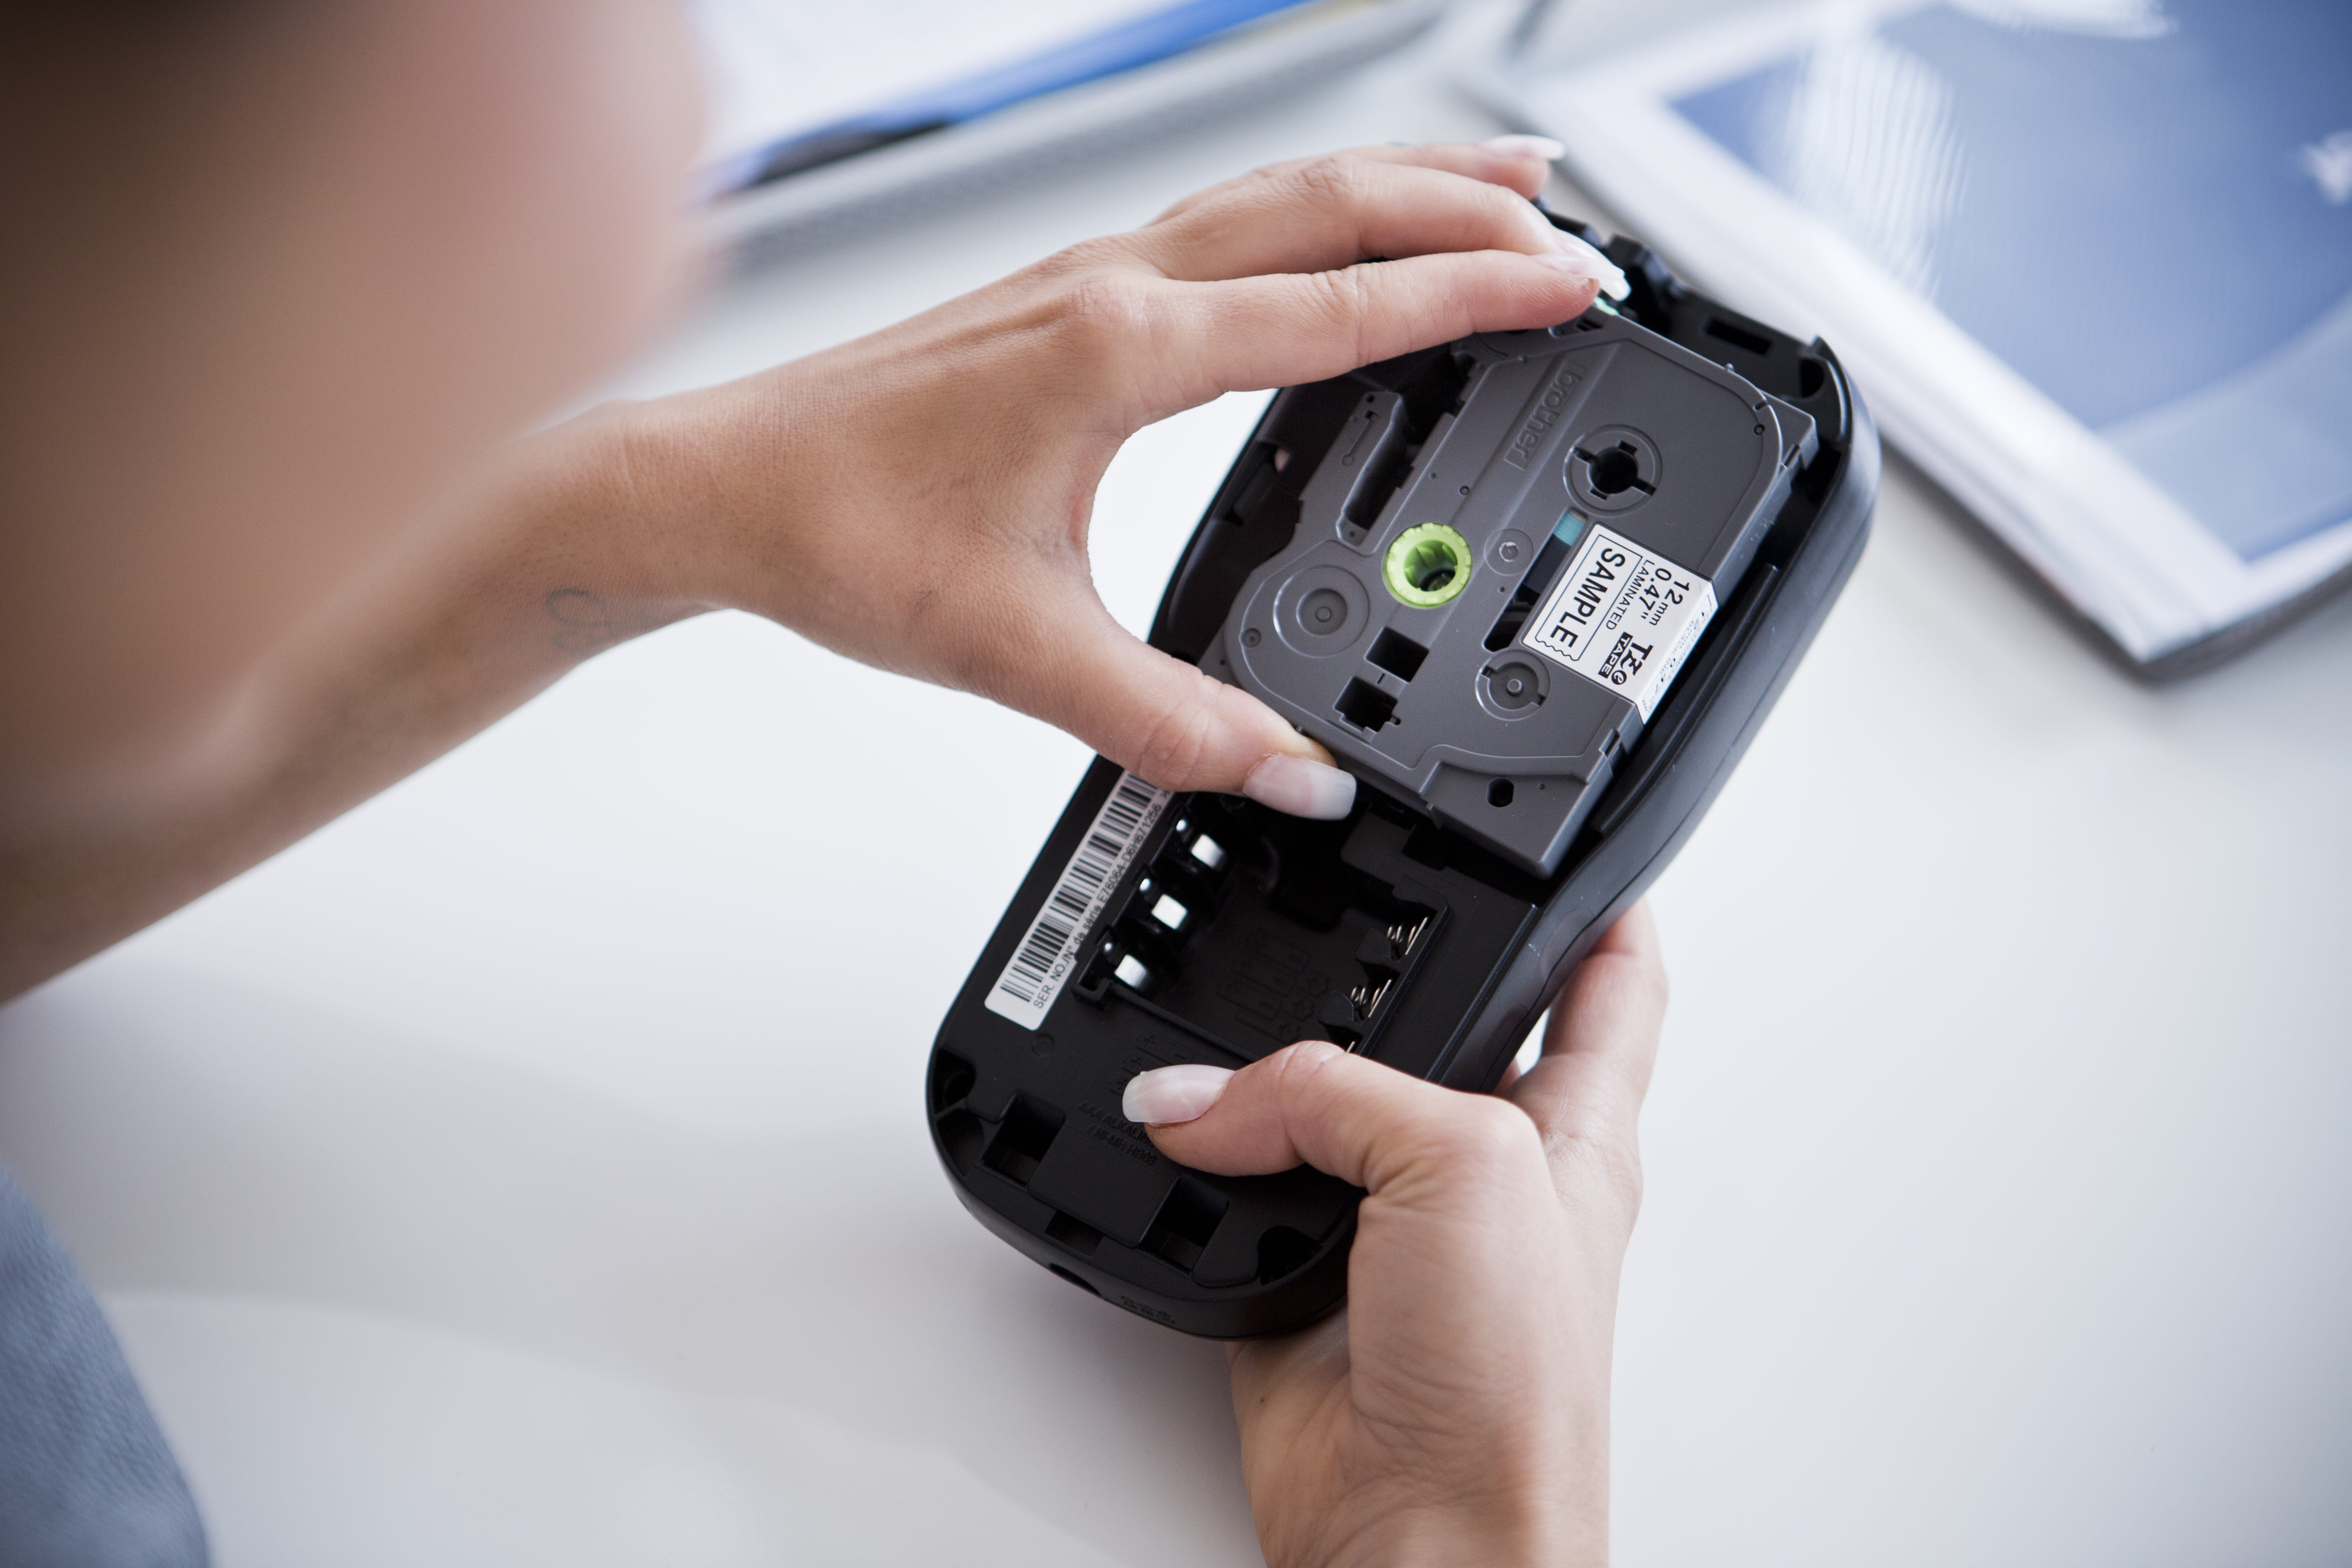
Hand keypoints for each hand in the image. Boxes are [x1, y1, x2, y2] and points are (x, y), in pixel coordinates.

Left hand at [613, 140, 1622, 814]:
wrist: (712, 490)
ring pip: (1266, 191)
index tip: (1571, 290)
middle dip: (1457, 195)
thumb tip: (1291, 776)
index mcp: (1120, 351)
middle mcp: (1108, 284)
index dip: (1471, 295)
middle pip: (1320, 201)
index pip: (1341, 308)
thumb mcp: (1020, 652)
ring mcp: (1079, 274)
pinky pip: (1212, 220)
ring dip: (1382, 181)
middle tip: (1563, 211)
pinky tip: (1314, 242)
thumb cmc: (834, 534)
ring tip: (1480, 185)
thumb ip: (1170, 723)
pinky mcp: (1055, 295)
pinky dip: (1299, 211)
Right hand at [1123, 904, 1667, 1565]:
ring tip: (1207, 1023)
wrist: (1427, 1535)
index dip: (1594, 899)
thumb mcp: (1461, 1164)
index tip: (1553, 833)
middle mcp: (1479, 1162)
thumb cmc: (1515, 1381)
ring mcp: (1384, 1220)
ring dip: (1255, 1073)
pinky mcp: (1293, 1274)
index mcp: (1571, 1123)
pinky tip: (1168, 1135)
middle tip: (1319, 902)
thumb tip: (1196, 1100)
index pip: (1610, 979)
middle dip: (1372, 968)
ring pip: (1309, 1099)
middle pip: (1430, 1023)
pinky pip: (1225, 1189)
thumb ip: (1328, 1091)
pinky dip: (1187, 1165)